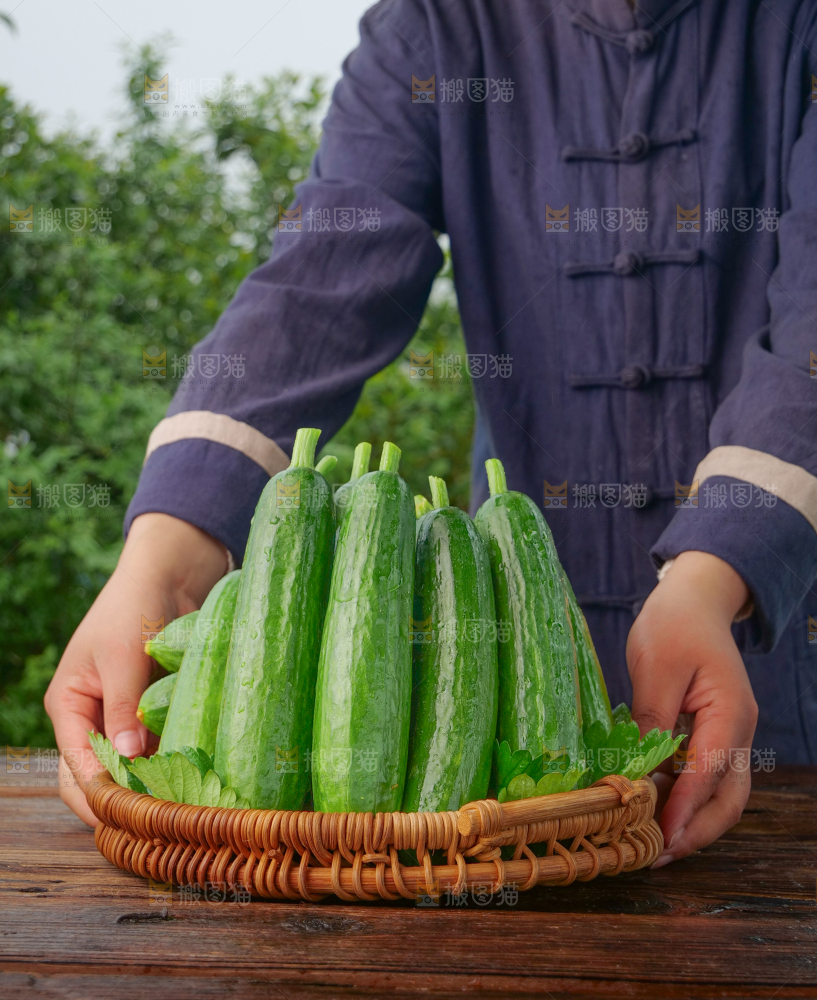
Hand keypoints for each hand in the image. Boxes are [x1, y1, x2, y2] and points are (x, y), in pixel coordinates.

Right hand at [44, 513, 227, 825]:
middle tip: (154, 820)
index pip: (75, 765)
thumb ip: (122, 708)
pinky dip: (169, 759)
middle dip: (120, 798)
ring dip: (149, 782)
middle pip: (97, 774)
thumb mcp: (123, 658)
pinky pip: (157, 743)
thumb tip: (124, 760)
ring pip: (130, 764)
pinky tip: (191, 777)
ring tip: (177, 806)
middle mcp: (93, 716)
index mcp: (69, 705)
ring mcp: (124, 714)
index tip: (128, 817)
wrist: (169, 574)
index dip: (97, 795)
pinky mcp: (154, 707)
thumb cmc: (133, 608)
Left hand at [626, 550, 757, 866]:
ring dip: (691, 822)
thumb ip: (651, 720)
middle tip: (655, 855)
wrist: (693, 601)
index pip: (709, 773)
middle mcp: (738, 730)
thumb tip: (640, 770)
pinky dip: (685, 800)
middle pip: (728, 798)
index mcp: (730, 712)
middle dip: (695, 831)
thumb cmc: (673, 626)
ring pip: (722, 794)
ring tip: (652, 844)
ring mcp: (730, 735)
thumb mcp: (655, 667)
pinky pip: (706, 778)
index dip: (683, 808)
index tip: (658, 837)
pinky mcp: (714, 735)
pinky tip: (654, 811)